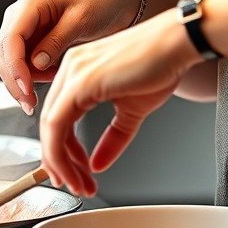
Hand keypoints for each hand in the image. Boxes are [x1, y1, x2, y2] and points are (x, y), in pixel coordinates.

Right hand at [0, 0, 142, 114]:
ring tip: (54, 82)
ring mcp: (27, 30)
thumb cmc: (102, 1)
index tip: (26, 88)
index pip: (10, 39)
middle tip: (31, 104)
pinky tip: (54, 76)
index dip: (15, 67)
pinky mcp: (35, 42)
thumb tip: (35, 64)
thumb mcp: (81, 20)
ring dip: (24, 81)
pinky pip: (25, 64)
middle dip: (15, 81)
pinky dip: (34, 76)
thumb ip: (56, 41)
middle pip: (5, 54)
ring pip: (11, 63)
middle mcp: (22, 16)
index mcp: (30, 4)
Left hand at [39, 9, 202, 196]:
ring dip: (60, 161)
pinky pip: (58, 122)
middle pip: (50, 123)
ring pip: (50, 125)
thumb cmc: (161, 64)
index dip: (63, 150)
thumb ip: (113, 137)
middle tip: (73, 184)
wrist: (177, 43)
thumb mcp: (132, 109)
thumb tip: (98, 164)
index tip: (72, 171)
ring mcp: (73, 72)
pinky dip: (61, 150)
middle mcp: (70, 68)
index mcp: (79, 71)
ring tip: (77, 183)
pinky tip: (77, 168)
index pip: (59, 116)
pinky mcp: (80, 80)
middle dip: (59, 160)